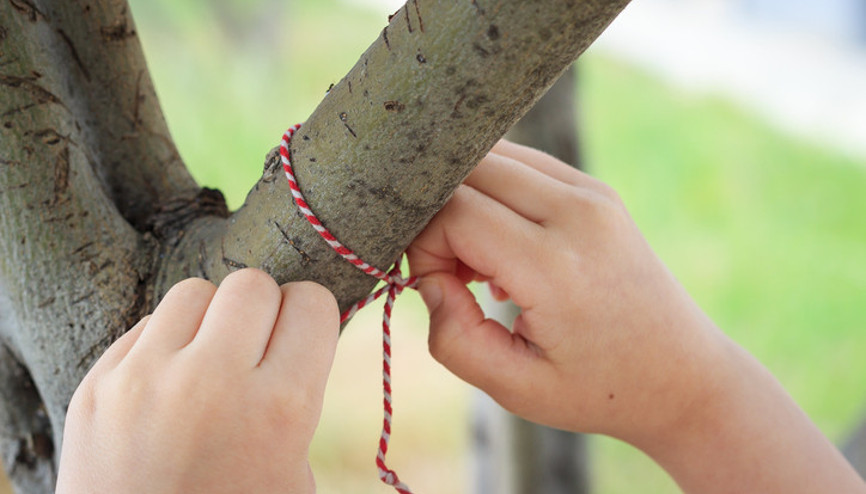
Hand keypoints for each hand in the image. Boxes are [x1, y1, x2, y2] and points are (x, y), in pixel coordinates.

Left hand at [56, 269, 338, 493]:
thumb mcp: (295, 469)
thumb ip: (300, 394)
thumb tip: (295, 327)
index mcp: (279, 409)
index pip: (311, 303)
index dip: (310, 318)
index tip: (301, 336)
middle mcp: (211, 383)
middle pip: (253, 283)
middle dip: (263, 311)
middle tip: (255, 347)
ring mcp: (144, 380)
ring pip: (195, 291)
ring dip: (211, 319)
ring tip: (208, 360)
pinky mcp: (96, 385)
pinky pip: (146, 325)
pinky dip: (165, 344)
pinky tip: (168, 384)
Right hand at [408, 140, 720, 439]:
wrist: (682, 374)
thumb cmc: (598, 388)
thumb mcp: (515, 389)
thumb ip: (453, 338)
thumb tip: (426, 280)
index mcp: (556, 266)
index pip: (455, 211)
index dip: (424, 245)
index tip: (438, 287)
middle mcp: (578, 213)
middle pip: (468, 169)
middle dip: (438, 215)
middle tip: (453, 272)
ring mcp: (591, 193)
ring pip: (492, 157)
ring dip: (465, 201)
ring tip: (480, 262)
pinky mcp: (595, 189)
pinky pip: (521, 164)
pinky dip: (493, 195)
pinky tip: (504, 247)